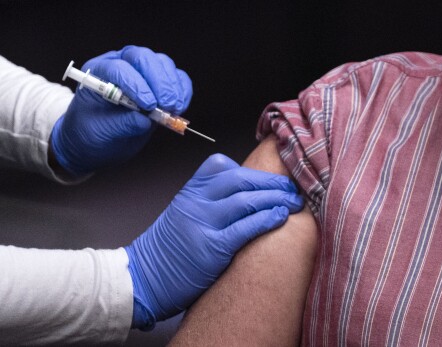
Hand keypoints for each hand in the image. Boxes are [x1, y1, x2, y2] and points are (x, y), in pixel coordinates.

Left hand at [49, 45, 192, 175]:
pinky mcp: (160, 82)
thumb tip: (143, 121)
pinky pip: (178, 76)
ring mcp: (143, 71)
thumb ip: (120, 125)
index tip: (147, 105)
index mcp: (99, 73)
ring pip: (163, 64)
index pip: (118, 67)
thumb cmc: (92, 132)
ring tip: (173, 108)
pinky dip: (183, 90)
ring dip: (172, 86)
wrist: (101, 139)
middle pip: (143, 58)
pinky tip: (180, 105)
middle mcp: (121, 64)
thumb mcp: (99, 132)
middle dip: (158, 81)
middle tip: (166, 104)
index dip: (135, 84)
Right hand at [125, 153, 303, 329]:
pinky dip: (267, 219)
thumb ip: (210, 199)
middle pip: (241, 180)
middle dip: (272, 183)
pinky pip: (245, 227)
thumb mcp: (184, 212)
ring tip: (294, 202)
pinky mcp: (211, 248)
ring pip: (247, 200)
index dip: (254, 169)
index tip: (274, 175)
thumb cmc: (170, 249)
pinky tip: (281, 216)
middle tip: (292, 189)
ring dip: (276, 199)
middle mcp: (195, 202)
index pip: (224, 166)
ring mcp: (202, 224)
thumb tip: (249, 192)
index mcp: (190, 191)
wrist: (141, 281)